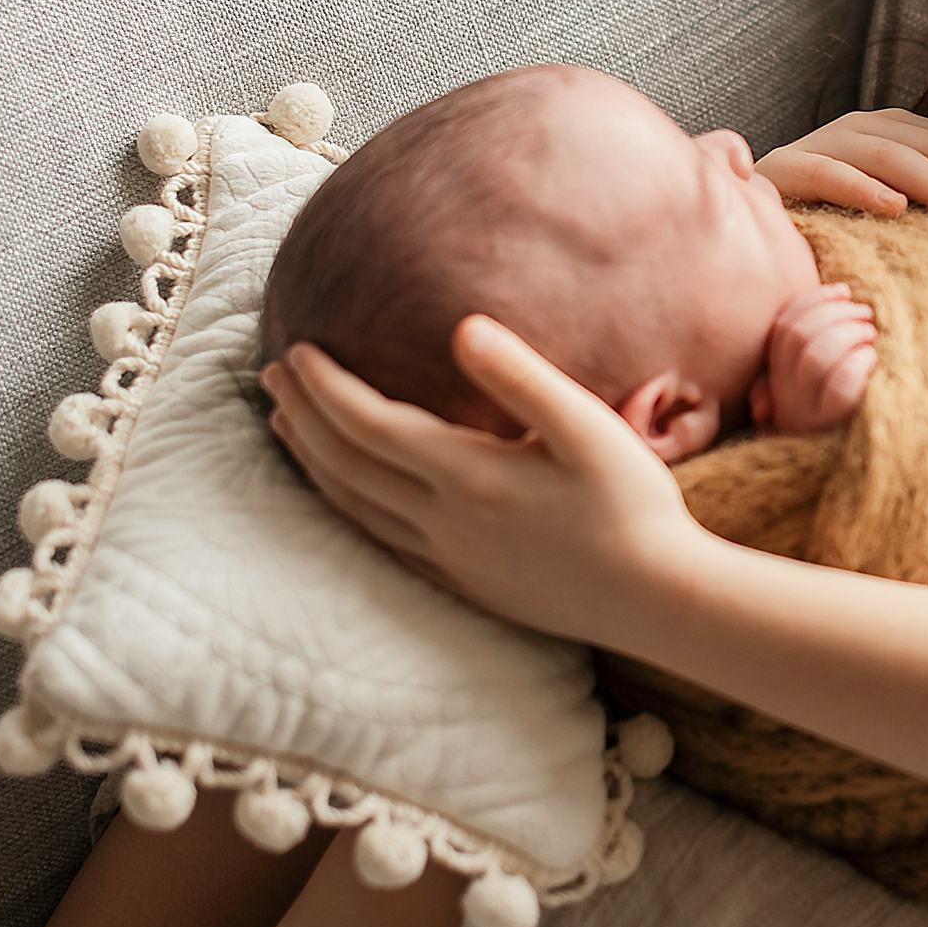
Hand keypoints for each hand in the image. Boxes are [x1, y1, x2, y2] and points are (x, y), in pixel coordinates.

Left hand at [259, 324, 709, 642]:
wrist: (657, 599)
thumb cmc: (632, 506)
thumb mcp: (588, 427)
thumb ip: (521, 376)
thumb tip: (461, 326)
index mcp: (468, 476)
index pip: (369, 423)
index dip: (325, 385)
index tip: (295, 347)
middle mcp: (444, 521)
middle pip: (347, 463)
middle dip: (303, 414)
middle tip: (270, 374)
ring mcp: (449, 558)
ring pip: (354, 506)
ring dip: (313, 461)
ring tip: (286, 426)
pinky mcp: (464, 583)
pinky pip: (380, 541)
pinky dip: (345, 508)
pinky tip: (344, 495)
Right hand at [749, 283, 876, 432]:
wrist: (866, 473)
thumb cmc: (854, 413)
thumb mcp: (826, 380)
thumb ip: (820, 345)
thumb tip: (840, 290)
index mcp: (779, 382)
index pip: (783, 327)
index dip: (813, 300)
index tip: (844, 291)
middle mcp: (787, 400)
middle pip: (798, 336)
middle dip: (836, 314)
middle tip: (867, 316)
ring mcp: (808, 416)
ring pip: (817, 355)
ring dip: (850, 333)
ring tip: (873, 337)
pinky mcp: (835, 428)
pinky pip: (841, 383)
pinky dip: (860, 360)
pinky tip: (874, 360)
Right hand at [755, 109, 927, 224]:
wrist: (751, 222)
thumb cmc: (840, 220)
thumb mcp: (909, 207)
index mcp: (899, 132)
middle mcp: (865, 127)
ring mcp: (825, 141)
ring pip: (891, 155)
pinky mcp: (787, 167)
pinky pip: (828, 174)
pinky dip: (862, 188)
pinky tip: (894, 210)